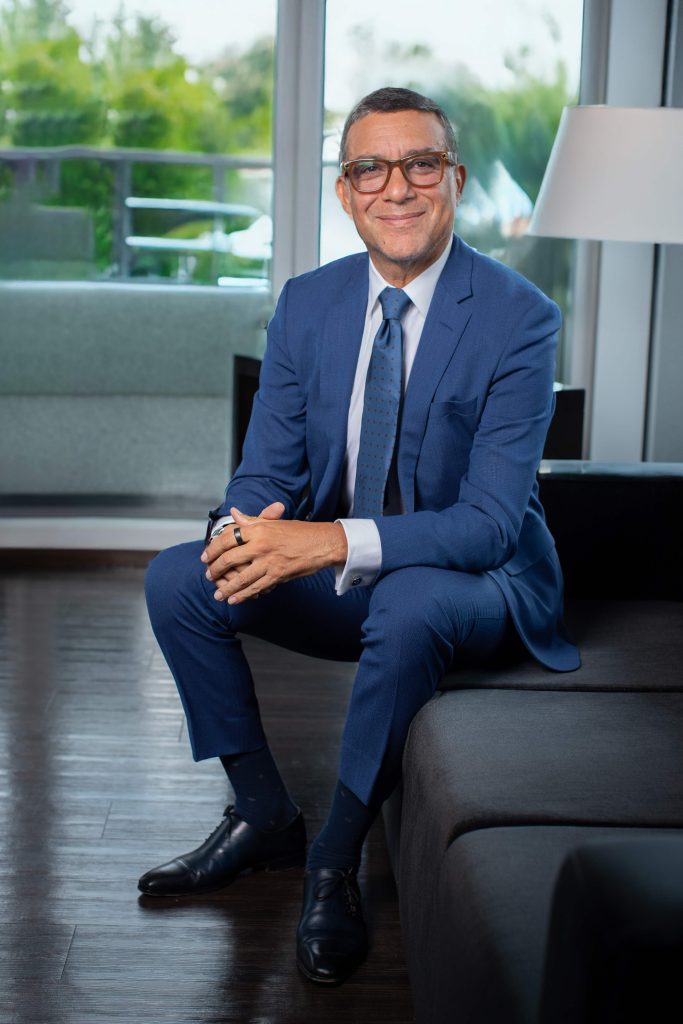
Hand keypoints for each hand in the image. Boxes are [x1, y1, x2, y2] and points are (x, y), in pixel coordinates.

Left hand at [201, 504, 346, 603]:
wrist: (322, 543)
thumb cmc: (299, 532)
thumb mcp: (274, 523)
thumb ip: (252, 520)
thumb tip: (234, 513)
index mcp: (258, 528)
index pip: (227, 538)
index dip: (213, 549)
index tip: (206, 557)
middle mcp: (261, 544)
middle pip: (229, 559)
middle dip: (215, 570)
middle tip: (208, 575)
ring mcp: (269, 561)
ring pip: (240, 578)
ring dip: (226, 588)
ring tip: (218, 595)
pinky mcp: (277, 575)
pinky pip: (256, 587)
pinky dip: (243, 595)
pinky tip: (234, 599)